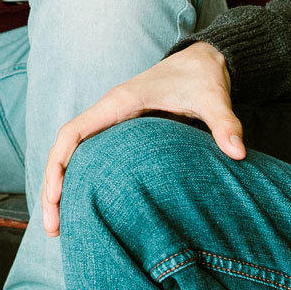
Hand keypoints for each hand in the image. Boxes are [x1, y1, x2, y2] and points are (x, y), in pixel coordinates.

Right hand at [40, 42, 243, 235]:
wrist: (204, 60)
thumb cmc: (203, 77)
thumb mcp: (214, 99)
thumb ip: (225, 124)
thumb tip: (239, 153)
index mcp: (118, 104)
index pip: (72, 133)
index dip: (58, 165)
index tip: (55, 196)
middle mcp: (107, 113)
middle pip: (64, 152)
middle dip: (52, 189)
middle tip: (52, 229)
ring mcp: (110, 123)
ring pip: (71, 158)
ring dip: (59, 190)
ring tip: (58, 229)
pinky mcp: (119, 133)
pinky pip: (88, 159)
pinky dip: (77, 183)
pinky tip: (81, 210)